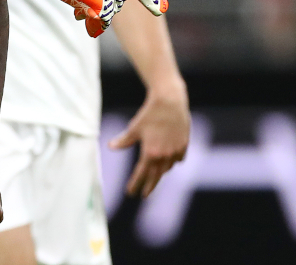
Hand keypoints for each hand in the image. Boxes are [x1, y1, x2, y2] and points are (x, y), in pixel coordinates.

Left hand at [108, 81, 189, 197]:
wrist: (170, 102)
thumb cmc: (149, 114)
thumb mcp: (134, 128)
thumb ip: (124, 140)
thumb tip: (111, 147)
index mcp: (150, 153)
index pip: (141, 173)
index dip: (135, 183)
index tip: (131, 193)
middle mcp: (164, 155)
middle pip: (156, 176)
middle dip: (149, 186)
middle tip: (144, 194)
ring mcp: (176, 151)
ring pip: (167, 168)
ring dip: (160, 174)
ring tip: (154, 177)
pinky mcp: (184, 145)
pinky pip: (178, 159)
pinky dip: (172, 163)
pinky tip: (169, 163)